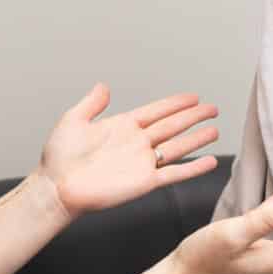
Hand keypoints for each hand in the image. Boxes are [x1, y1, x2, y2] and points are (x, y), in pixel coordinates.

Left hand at [33, 83, 219, 217]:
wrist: (58, 188)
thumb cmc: (60, 158)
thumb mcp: (74, 121)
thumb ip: (92, 103)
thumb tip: (104, 86)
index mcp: (123, 126)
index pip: (156, 111)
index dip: (175, 104)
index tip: (193, 97)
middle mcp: (136, 143)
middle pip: (172, 126)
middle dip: (193, 117)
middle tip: (212, 109)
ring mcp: (142, 163)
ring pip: (177, 148)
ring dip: (196, 139)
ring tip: (214, 130)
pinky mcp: (144, 182)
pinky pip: (174, 174)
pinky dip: (193, 168)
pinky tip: (208, 161)